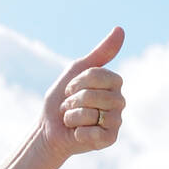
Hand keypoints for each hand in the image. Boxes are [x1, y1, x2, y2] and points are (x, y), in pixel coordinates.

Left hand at [39, 25, 126, 162]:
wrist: (48, 130)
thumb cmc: (61, 100)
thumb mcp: (75, 71)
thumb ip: (99, 53)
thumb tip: (120, 29)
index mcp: (114, 83)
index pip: (97, 75)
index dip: (77, 82)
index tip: (70, 89)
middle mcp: (119, 100)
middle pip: (94, 95)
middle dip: (72, 101)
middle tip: (70, 107)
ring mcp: (116, 121)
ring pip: (91, 114)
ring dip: (72, 117)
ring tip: (73, 120)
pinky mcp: (110, 139)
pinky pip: (95, 133)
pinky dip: (79, 133)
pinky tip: (78, 134)